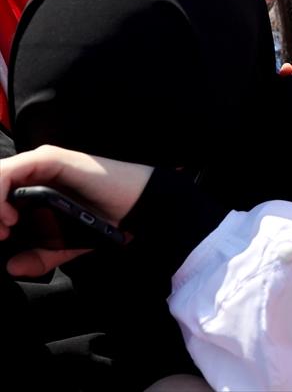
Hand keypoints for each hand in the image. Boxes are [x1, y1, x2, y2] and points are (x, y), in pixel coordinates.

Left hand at [0, 145, 151, 276]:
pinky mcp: (52, 160)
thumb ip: (40, 255)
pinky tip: (11, 217)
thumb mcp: (67, 243)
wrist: (141, 207)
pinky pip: (10, 171)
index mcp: (36, 182)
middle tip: (1, 235)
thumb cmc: (108, 219)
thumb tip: (9, 266)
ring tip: (4, 228)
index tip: (0, 238)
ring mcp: (43, 161)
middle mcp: (36, 168)